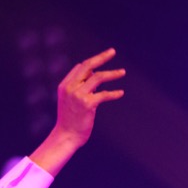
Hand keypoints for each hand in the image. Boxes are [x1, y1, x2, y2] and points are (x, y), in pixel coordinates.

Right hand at [30, 48, 124, 175]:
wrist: (66, 136)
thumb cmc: (69, 120)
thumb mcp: (69, 101)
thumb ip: (78, 88)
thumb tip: (94, 78)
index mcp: (64, 85)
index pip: (80, 68)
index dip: (92, 64)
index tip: (102, 62)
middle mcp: (70, 87)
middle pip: (88, 66)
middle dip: (101, 57)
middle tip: (112, 51)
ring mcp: (78, 95)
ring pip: (98, 77)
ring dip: (112, 74)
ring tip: (123, 72)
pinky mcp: (87, 104)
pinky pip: (104, 94)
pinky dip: (113, 93)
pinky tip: (120, 93)